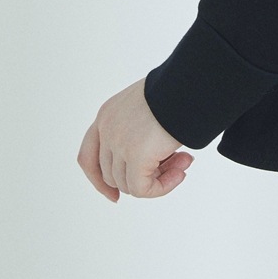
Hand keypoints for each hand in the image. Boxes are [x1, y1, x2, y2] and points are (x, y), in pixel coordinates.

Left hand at [77, 78, 194, 201]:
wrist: (190, 83)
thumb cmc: (177, 91)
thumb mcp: (148, 109)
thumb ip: (138, 132)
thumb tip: (151, 167)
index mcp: (107, 114)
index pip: (87, 157)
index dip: (99, 181)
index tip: (116, 195)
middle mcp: (107, 128)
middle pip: (111, 175)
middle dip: (143, 178)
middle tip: (175, 165)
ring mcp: (118, 142)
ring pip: (128, 185)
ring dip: (159, 180)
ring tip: (183, 162)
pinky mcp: (135, 155)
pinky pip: (143, 189)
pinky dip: (163, 187)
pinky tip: (181, 173)